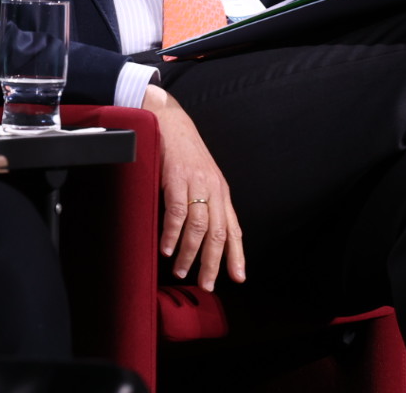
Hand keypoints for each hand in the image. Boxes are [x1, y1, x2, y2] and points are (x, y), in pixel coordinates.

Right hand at [143, 84, 245, 291]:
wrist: (171, 121)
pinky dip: (172, 234)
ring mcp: (196, 184)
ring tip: (181, 271)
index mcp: (221, 192)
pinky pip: (177, 212)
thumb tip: (203, 235)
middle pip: (218, 233)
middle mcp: (213, 189)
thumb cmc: (184, 152)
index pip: (233, 229)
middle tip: (206, 285)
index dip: (236, 255)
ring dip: (190, 254)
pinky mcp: (177, 178)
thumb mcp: (201, 178)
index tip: (238, 277)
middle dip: (213, 263)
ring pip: (199, 227)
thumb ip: (205, 203)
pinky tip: (167, 248)